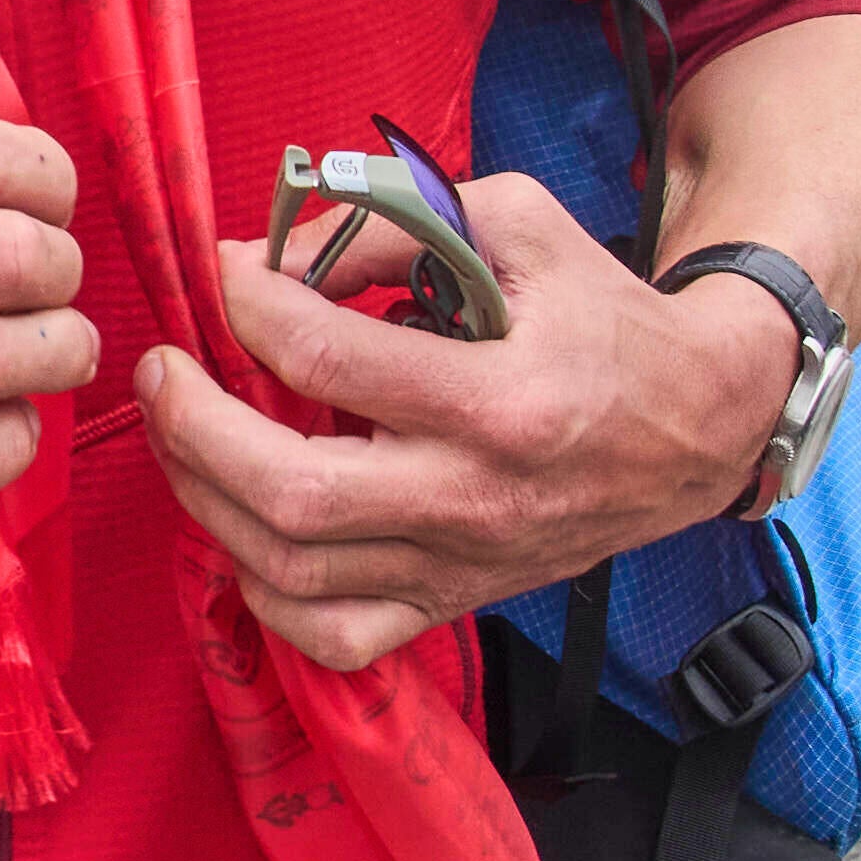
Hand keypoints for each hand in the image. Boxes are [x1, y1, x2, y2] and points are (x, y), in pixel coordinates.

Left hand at [139, 180, 805, 674]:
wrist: (698, 426)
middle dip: (194, 426)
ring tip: (180, 434)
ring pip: (293, 569)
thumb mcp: (520, 226)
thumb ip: (398, 225)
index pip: (331, 358)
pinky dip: (264, 592)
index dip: (252, 305)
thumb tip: (280, 248)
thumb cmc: (605, 317)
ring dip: (206, 499)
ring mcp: (462, 563)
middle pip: (292, 490)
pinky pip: (333, 635)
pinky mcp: (454, 602)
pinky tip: (243, 527)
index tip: (231, 274)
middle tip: (162, 370)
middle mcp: (478, 497)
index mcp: (503, 398)